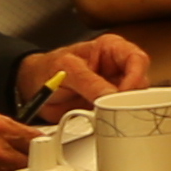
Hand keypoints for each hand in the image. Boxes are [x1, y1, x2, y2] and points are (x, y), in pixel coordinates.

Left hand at [40, 33, 157, 108]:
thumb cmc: (47, 69)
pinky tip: (105, 121)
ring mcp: (113, 87)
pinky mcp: (107, 105)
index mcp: (111, 49)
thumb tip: (110, 95)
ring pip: (133, 100)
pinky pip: (120, 113)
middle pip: (140, 82)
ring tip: (107, 115)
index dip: (135, 77)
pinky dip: (115, 119)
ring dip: (122, 109)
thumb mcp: (66, 70)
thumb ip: (89, 82)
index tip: (123, 94)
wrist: (31, 87)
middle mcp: (117, 67)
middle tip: (117, 109)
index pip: (137, 59)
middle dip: (130, 97)